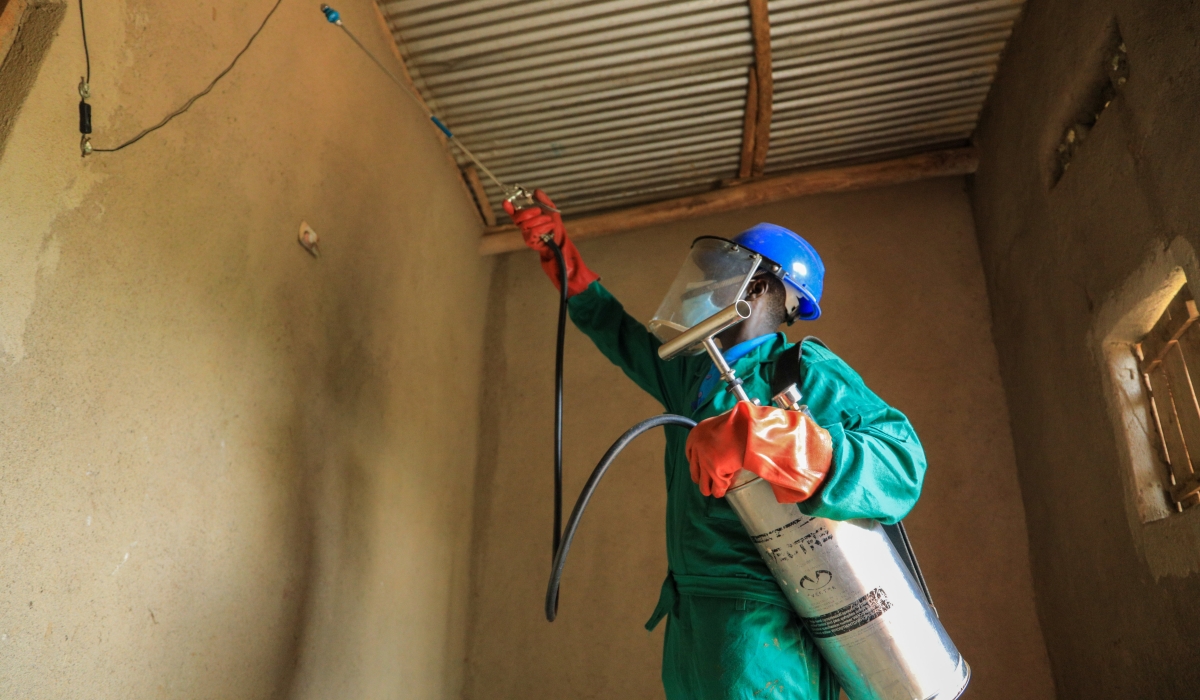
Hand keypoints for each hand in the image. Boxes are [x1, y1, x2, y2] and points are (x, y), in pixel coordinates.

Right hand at [503, 189, 563, 255]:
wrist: (560, 239)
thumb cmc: (553, 225)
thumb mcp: (551, 210)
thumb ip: (543, 200)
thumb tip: (536, 191)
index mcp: (526, 217)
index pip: (514, 212)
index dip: (508, 207)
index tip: (506, 201)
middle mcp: (523, 226)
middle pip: (518, 217)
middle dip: (529, 212)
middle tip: (539, 211)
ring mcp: (525, 234)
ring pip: (527, 224)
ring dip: (540, 220)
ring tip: (549, 220)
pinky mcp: (530, 241)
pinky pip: (533, 231)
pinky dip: (544, 226)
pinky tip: (550, 226)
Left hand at [686, 402, 832, 502]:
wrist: (753, 428)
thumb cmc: (748, 422)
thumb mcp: (735, 420)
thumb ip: (733, 426)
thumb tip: (740, 423)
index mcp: (700, 430)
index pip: (691, 449)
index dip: (697, 458)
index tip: (702, 462)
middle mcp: (698, 445)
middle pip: (694, 467)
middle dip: (701, 474)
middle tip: (708, 481)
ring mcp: (704, 459)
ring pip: (703, 480)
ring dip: (710, 485)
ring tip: (715, 490)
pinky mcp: (715, 471)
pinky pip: (716, 486)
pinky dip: (720, 490)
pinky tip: (722, 492)